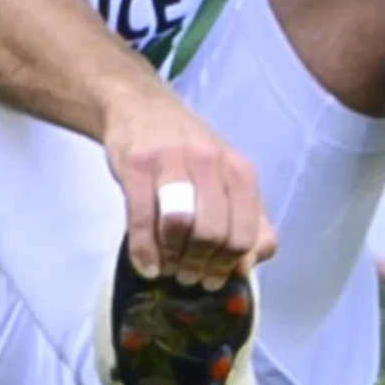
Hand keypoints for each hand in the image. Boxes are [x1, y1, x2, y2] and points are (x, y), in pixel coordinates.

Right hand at [100, 92, 276, 287]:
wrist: (139, 105)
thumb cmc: (188, 150)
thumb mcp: (227, 176)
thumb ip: (247, 218)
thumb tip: (248, 265)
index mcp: (239, 171)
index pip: (247, 233)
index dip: (229, 265)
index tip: (213, 279)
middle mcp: (210, 163)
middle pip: (215, 233)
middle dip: (201, 266)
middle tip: (188, 277)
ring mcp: (172, 161)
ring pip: (182, 225)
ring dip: (173, 259)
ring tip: (168, 269)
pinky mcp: (137, 164)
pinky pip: (143, 218)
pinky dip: (144, 251)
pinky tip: (146, 265)